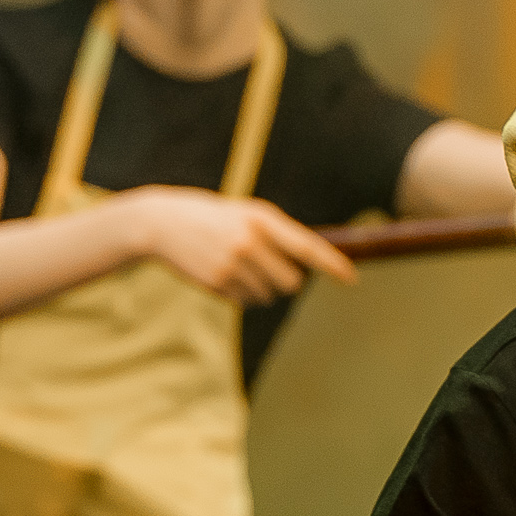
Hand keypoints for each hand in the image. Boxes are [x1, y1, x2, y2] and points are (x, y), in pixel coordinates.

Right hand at [130, 189, 357, 305]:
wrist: (164, 223)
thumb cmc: (216, 217)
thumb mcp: (248, 214)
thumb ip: (280, 234)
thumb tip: (315, 262)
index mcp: (262, 219)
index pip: (307, 247)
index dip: (332, 265)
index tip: (351, 279)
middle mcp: (250, 242)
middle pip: (291, 283)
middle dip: (287, 281)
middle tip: (271, 269)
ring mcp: (233, 264)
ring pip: (268, 295)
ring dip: (262, 288)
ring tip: (240, 267)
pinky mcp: (217, 283)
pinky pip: (246, 301)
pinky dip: (242, 294)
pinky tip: (224, 274)